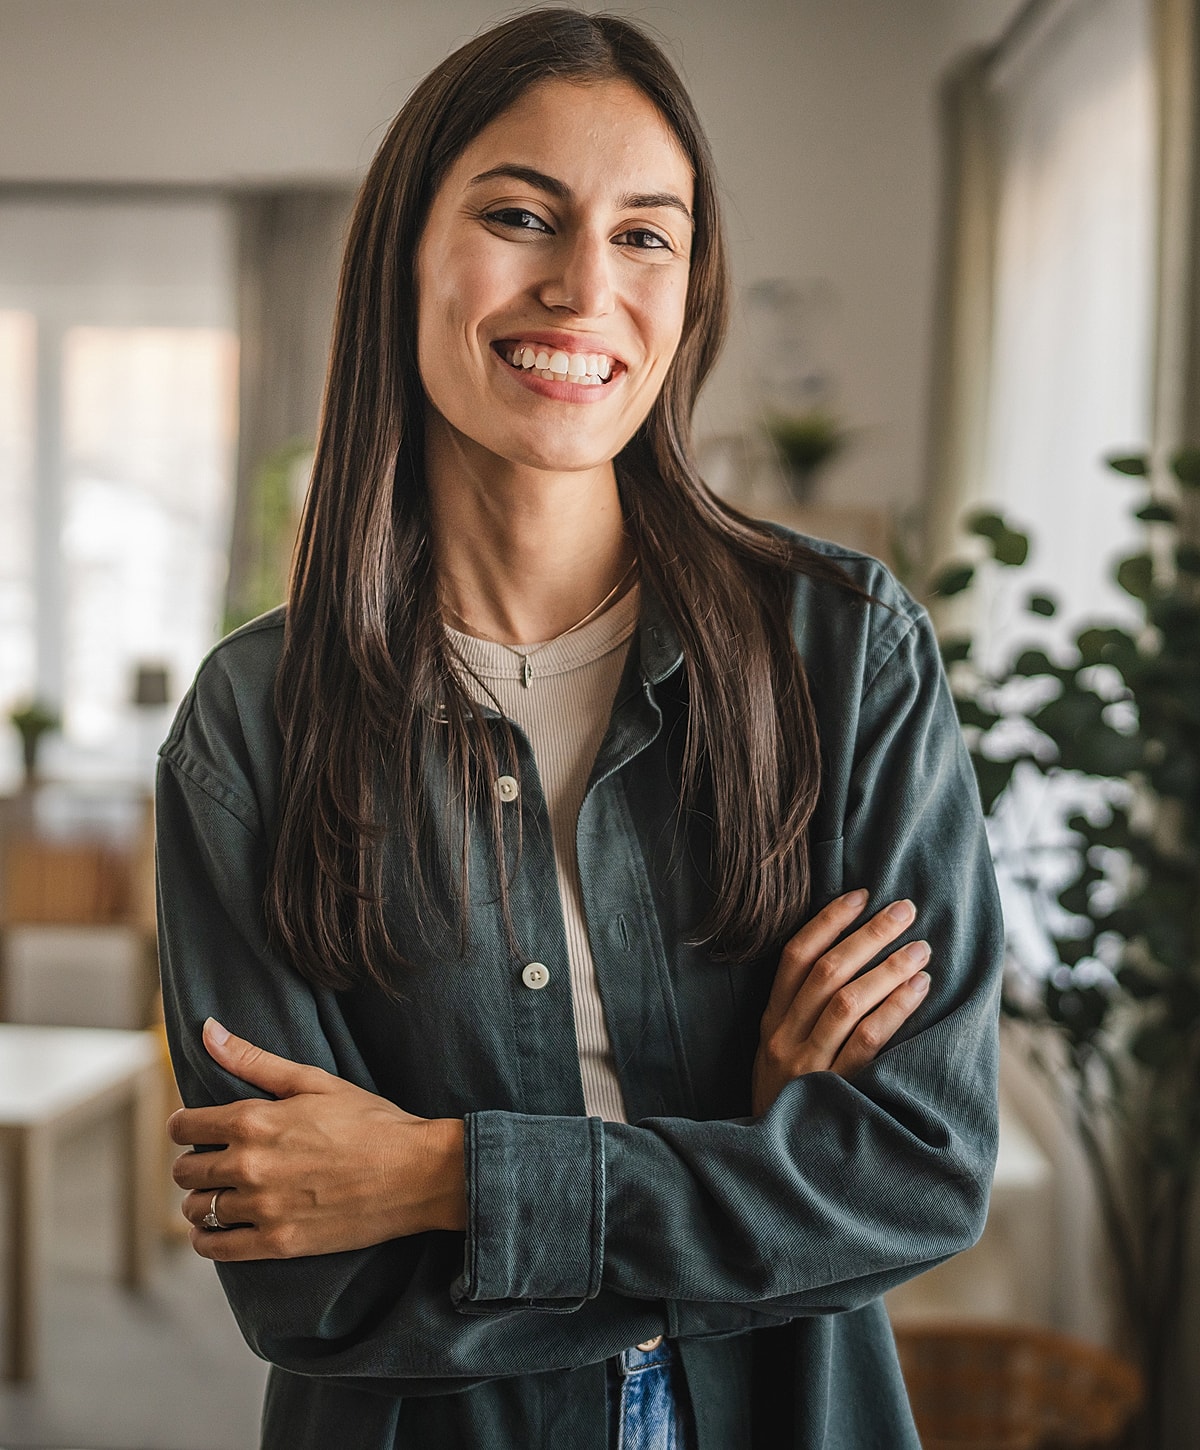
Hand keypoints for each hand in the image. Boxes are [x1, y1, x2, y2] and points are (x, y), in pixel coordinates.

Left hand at [168, 1018, 465, 1260]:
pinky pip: (217, 1248)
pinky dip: (209, 1239)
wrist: (416, 1173)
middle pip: (186, 1170)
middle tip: (213, 1161)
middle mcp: (249, 1166)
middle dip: (193, 1163)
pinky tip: (219, 1229)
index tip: (195, 1129)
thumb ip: (253, 1059)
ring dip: (201, 1201)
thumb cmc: (369, 1120)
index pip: (185, 1127)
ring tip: (220, 1194)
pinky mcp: (278, 1244)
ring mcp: (263, 1208)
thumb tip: (208, 1030)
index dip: (185, 1126)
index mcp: (254, 1121)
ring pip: (198, 1210)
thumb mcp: (313, 1081)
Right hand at [752, 890, 929, 1113]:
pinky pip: (867, 1041)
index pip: (794, 956)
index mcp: (771, 1021)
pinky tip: (919, 989)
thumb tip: (851, 959)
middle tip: (905, 910)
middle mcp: (785, 1037)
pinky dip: (894, 1009)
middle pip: (827, 971)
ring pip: (848, 1001)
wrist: (776, 1165)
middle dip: (868, 934)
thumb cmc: (790, 1101)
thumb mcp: (779, 1053)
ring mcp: (808, 1065)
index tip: (860, 895)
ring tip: (921, 948)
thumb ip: (803, 1014)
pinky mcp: (835, 1091)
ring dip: (888, 967)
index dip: (827, 921)